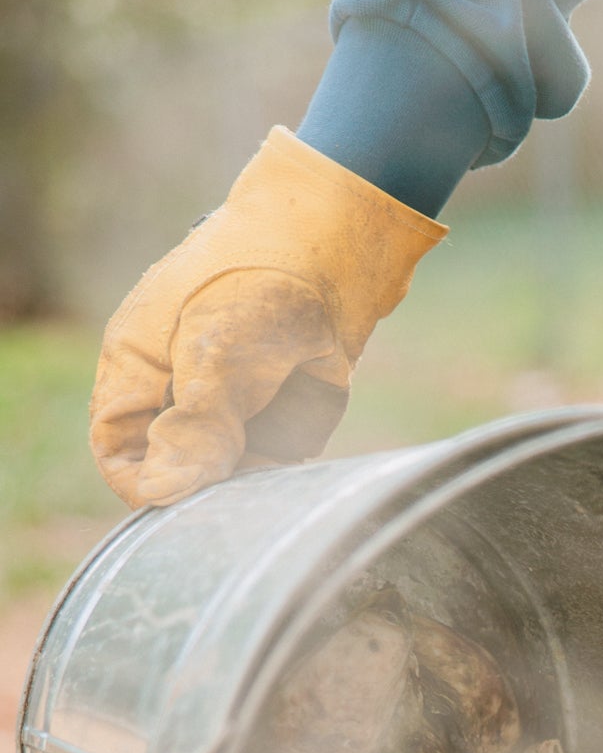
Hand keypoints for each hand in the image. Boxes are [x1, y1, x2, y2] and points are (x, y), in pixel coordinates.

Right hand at [90, 129, 444, 509]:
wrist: (336, 251)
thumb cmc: (257, 285)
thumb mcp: (216, 356)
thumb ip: (193, 427)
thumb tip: (161, 491)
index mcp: (137, 366)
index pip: (116, 448)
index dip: (141, 481)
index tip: (181, 500)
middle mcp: (177, 391)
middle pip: (175, 468)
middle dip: (206, 483)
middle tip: (244, 472)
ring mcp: (227, 405)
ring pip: (227, 473)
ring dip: (251, 475)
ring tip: (278, 448)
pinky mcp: (273, 413)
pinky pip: (269, 460)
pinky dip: (284, 460)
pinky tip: (297, 439)